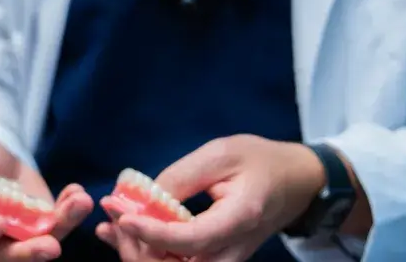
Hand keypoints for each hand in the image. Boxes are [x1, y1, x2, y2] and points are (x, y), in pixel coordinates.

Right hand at [0, 135, 93, 261]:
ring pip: (40, 242)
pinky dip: (70, 211)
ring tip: (79, 203)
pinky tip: (77, 192)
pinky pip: (57, 225)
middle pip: (6, 256)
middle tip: (51, 246)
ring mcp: (18, 236)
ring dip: (62, 226)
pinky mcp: (41, 226)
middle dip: (29, 253)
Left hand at [96, 135, 326, 261]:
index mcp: (240, 218)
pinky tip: (122, 230)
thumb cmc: (259, 162)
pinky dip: (147, 250)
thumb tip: (142, 198)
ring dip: (138, 252)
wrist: (295, 182)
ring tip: (111, 223)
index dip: (153, 233)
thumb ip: (182, 176)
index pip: (192, 239)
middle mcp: (233, 249)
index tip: (123, 215)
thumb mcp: (221, 154)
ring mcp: (225, 259)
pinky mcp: (214, 258)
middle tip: (115, 215)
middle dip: (139, 248)